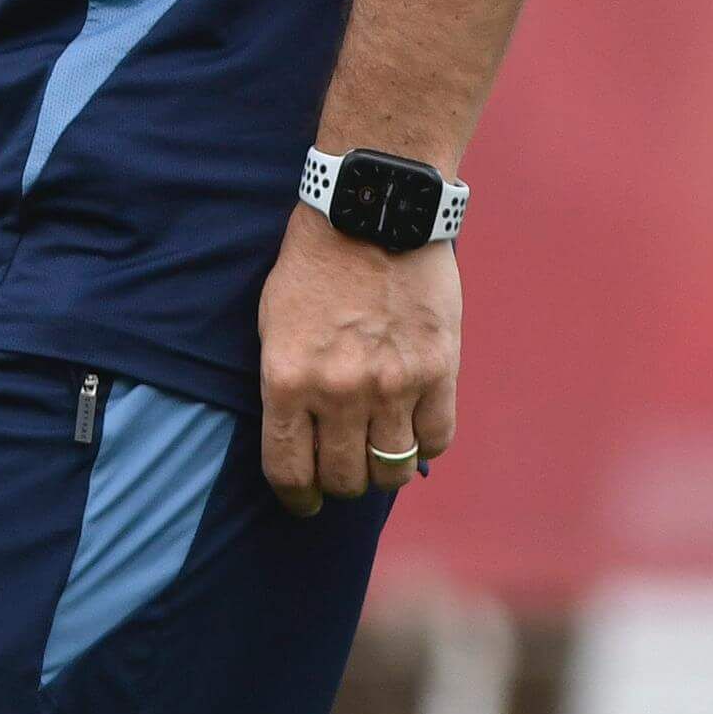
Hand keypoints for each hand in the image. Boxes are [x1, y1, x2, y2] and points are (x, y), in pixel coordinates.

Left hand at [255, 205, 458, 517]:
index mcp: (289, 381)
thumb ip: (287, 386)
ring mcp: (393, 384)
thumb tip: (301, 440)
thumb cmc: (313, 266)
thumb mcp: (274, 325)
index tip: (304, 502)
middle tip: (343, 470)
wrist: (372, 211)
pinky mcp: (438, 370)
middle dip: (339, 484)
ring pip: (392, 470)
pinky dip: (425, 444)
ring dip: (383, 470)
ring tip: (380, 452)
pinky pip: (436, 439)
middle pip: (343, 479)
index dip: (297, 499)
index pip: (289, 473)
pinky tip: (414, 428)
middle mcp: (340, 392)